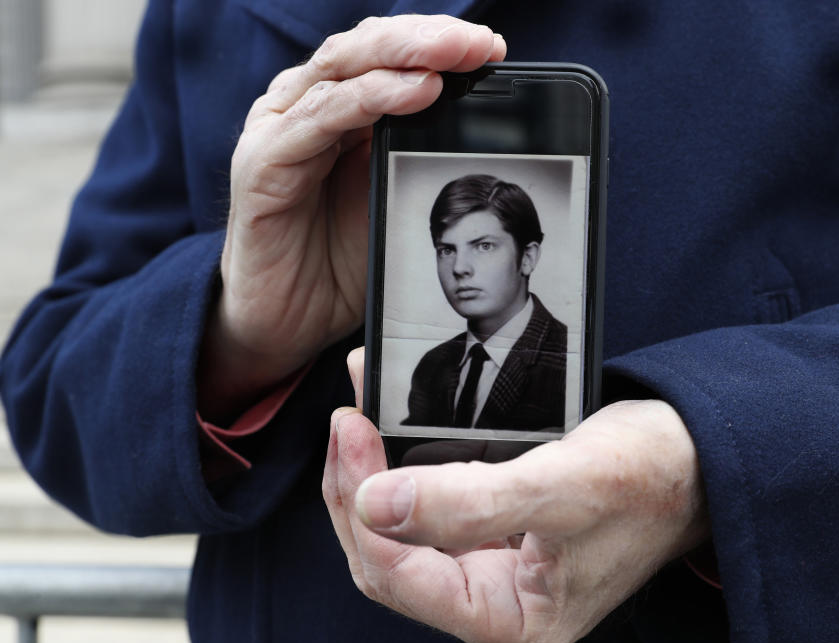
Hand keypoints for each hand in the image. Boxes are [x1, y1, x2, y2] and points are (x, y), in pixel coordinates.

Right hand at [197, 16, 506, 419]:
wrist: (282, 320)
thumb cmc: (334, 260)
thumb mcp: (389, 196)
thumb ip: (413, 150)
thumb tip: (474, 116)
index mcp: (334, 110)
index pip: (385, 55)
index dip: (435, 43)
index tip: (489, 48)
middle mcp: (303, 107)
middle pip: (364, 48)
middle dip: (426, 38)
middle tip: (477, 42)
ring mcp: (278, 130)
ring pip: (341, 68)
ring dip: (403, 57)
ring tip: (451, 56)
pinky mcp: (262, 164)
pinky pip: (318, 117)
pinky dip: (367, 99)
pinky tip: (413, 91)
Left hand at [323, 348, 709, 642]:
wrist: (695, 459)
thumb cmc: (650, 478)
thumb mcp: (563, 486)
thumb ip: (471, 502)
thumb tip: (375, 504)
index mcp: (508, 619)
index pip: (396, 573)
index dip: (359, 500)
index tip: (349, 427)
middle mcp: (492, 603)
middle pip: (386, 557)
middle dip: (355, 486)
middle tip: (348, 417)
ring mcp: (491, 569)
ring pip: (400, 531)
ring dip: (372, 473)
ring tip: (360, 412)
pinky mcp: (494, 534)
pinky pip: (429, 507)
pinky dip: (404, 465)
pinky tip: (394, 423)